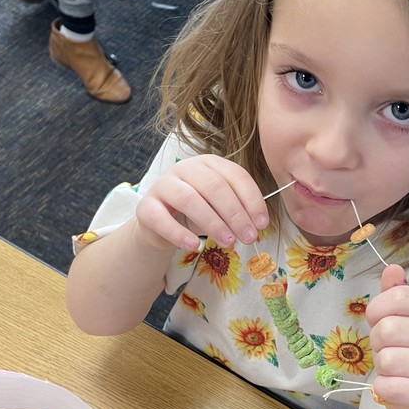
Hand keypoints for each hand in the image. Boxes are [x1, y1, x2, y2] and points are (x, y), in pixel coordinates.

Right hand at [133, 155, 268, 252]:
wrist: (160, 222)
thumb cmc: (197, 211)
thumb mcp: (220, 206)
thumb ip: (238, 209)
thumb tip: (258, 225)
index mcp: (209, 163)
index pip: (235, 176)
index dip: (252, 200)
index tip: (262, 224)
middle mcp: (185, 168)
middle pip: (214, 186)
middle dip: (235, 214)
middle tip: (248, 237)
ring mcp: (163, 185)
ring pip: (189, 199)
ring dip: (212, 223)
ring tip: (228, 242)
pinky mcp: (146, 206)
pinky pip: (162, 219)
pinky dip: (179, 234)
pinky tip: (195, 246)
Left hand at [365, 264, 408, 408]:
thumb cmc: (407, 356)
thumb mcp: (400, 321)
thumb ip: (394, 294)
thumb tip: (392, 268)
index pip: (400, 296)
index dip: (377, 308)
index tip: (377, 321)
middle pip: (388, 329)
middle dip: (377, 344)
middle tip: (389, 352)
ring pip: (388, 360)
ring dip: (381, 368)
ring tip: (395, 372)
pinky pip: (391, 387)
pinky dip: (382, 389)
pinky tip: (395, 388)